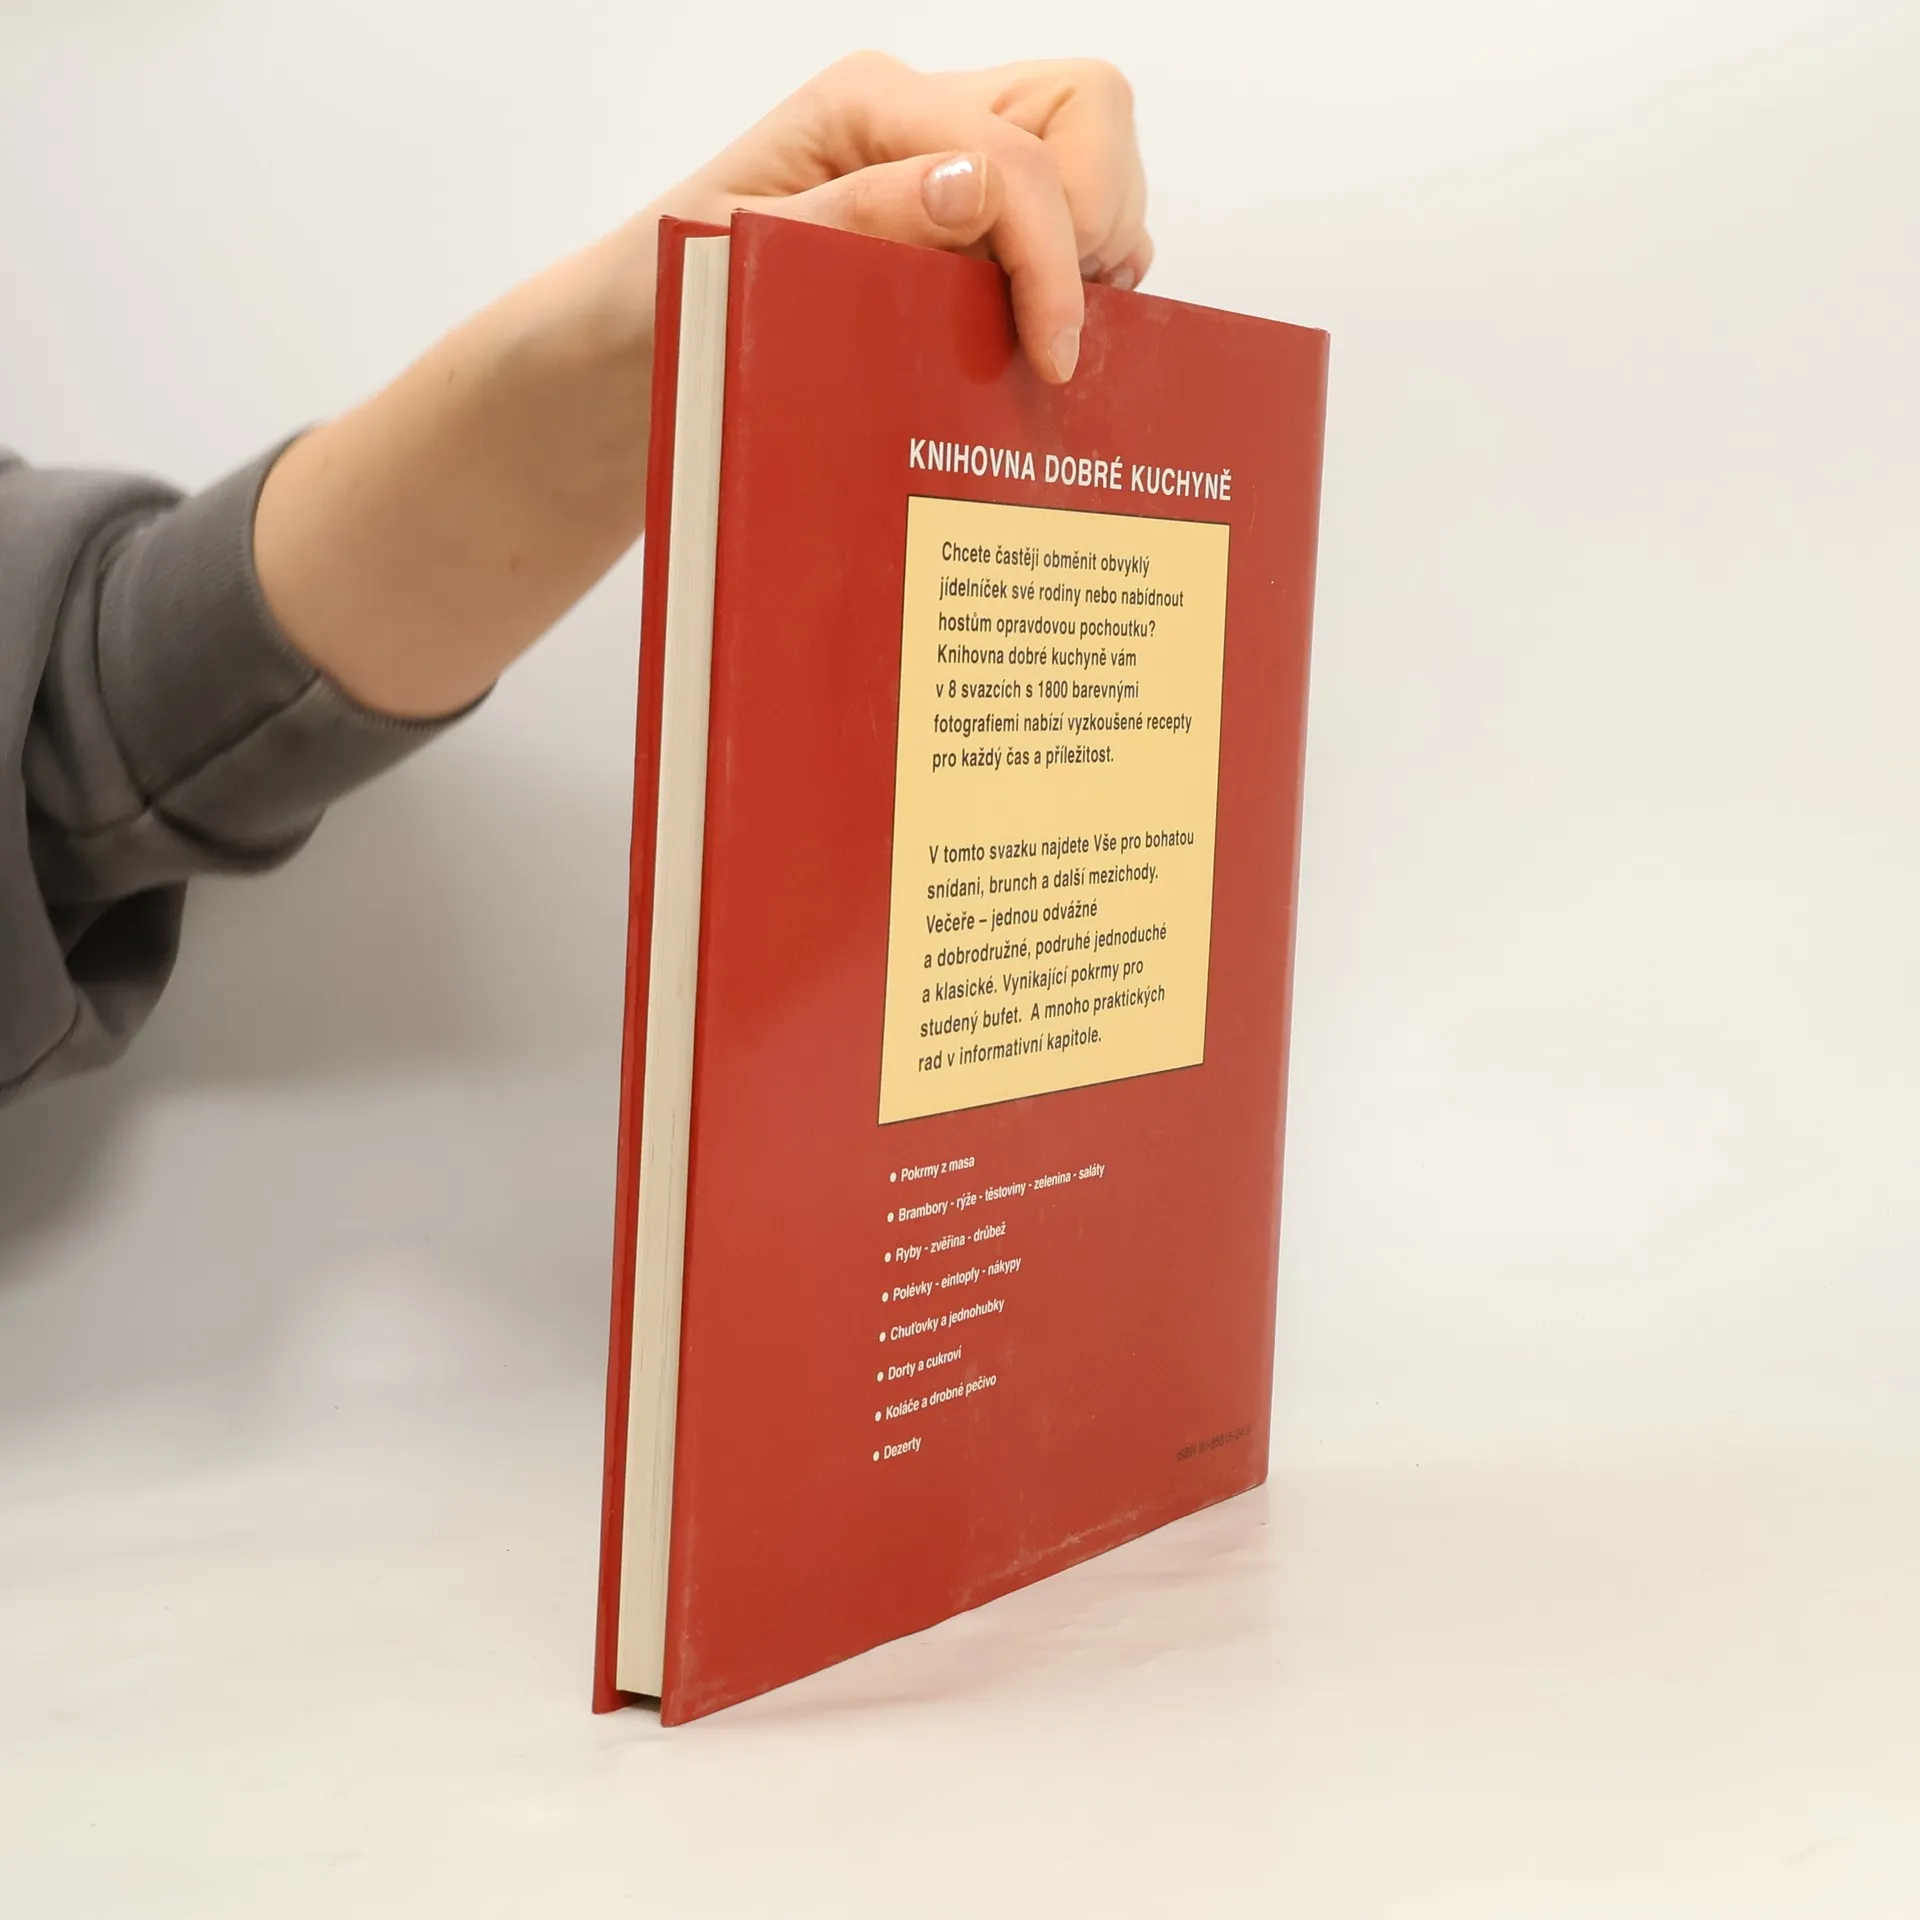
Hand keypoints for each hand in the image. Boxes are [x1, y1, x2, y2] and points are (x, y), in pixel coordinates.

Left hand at [645, 53, 1149, 382]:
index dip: (1054, 251)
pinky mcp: (967, 220)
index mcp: (867, 103)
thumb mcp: (736, 256)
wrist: (639, 340)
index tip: (1052, 354)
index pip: (1018, 149)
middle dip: (1095, 216)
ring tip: (1032, 339)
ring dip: (1089, 254)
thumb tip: (972, 186)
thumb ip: (855, 215)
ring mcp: (952, 163)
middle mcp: (922, 116)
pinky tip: (1026, 341)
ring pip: (1090, 165)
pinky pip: (1068, 225)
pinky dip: (1074, 280)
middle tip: (1048, 326)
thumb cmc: (672, 295)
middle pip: (1085, 113)